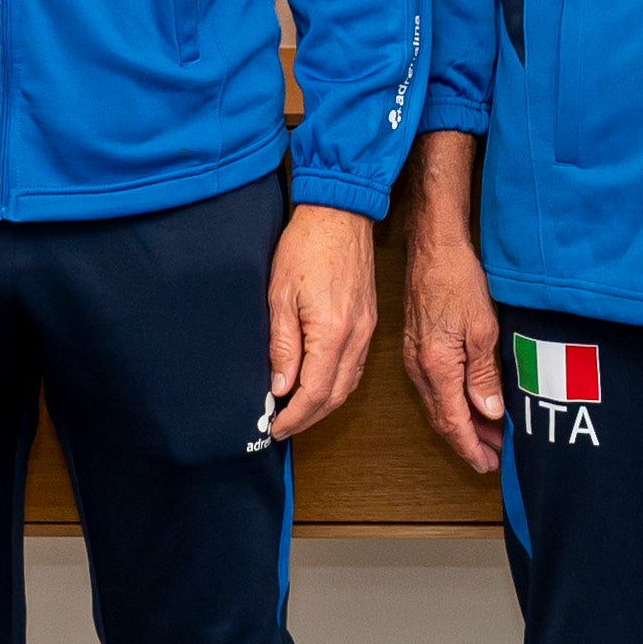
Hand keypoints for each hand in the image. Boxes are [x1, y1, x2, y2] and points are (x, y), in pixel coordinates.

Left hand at [262, 202, 378, 440]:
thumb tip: (280, 387)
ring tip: (296, 412)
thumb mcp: (280, 296)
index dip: (294, 417)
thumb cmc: (306, 247)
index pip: (314, 392)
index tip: (274, 428)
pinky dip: (337, 384)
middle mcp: (356, 337)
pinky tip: (319, 385)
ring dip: (323, 405)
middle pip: (335, 396)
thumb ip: (283, 346)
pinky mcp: (369, 322)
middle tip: (282, 427)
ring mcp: (367, 331)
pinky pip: (356, 366)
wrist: (340, 214)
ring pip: (348, 384)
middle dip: (308, 418)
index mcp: (333, 332)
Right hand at [397, 131, 504, 470]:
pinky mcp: (416, 346)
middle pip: (442, 419)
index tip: (488, 464)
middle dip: (468, 441)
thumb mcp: (482, 329)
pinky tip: (469, 403)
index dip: (471, 447)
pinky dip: (452, 403)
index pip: (453, 422)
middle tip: (493, 457)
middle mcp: (419, 367)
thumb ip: (483, 376)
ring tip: (487, 435)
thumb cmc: (457, 280)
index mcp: (436, 366)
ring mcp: (414, 357)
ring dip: (461, 423)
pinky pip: (433, 388)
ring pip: (436, 405)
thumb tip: (488, 413)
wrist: (432, 246)